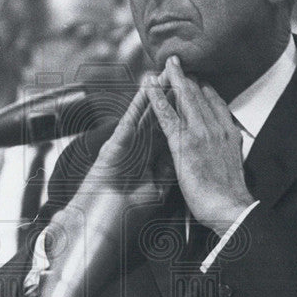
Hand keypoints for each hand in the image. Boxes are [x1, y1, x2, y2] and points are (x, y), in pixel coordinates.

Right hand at [41, 81, 172, 284]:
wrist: (104, 225)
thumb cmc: (127, 213)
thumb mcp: (157, 190)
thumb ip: (167, 172)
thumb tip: (180, 161)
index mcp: (148, 158)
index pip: (167, 130)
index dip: (179, 113)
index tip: (193, 96)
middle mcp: (137, 148)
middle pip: (157, 117)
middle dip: (168, 95)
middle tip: (180, 73)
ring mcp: (125, 144)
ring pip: (143, 114)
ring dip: (153, 92)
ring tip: (164, 71)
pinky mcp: (115, 144)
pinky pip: (130, 120)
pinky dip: (138, 103)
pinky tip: (145, 86)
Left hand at [146, 55, 254, 236]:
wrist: (231, 209)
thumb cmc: (231, 196)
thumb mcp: (235, 166)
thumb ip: (229, 152)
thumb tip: (229, 148)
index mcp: (230, 135)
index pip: (217, 105)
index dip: (206, 90)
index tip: (199, 79)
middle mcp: (217, 128)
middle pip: (201, 96)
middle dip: (188, 76)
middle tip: (178, 60)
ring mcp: (201, 134)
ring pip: (185, 99)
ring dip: (174, 79)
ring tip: (166, 63)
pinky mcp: (185, 144)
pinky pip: (168, 115)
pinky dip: (158, 99)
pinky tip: (151, 86)